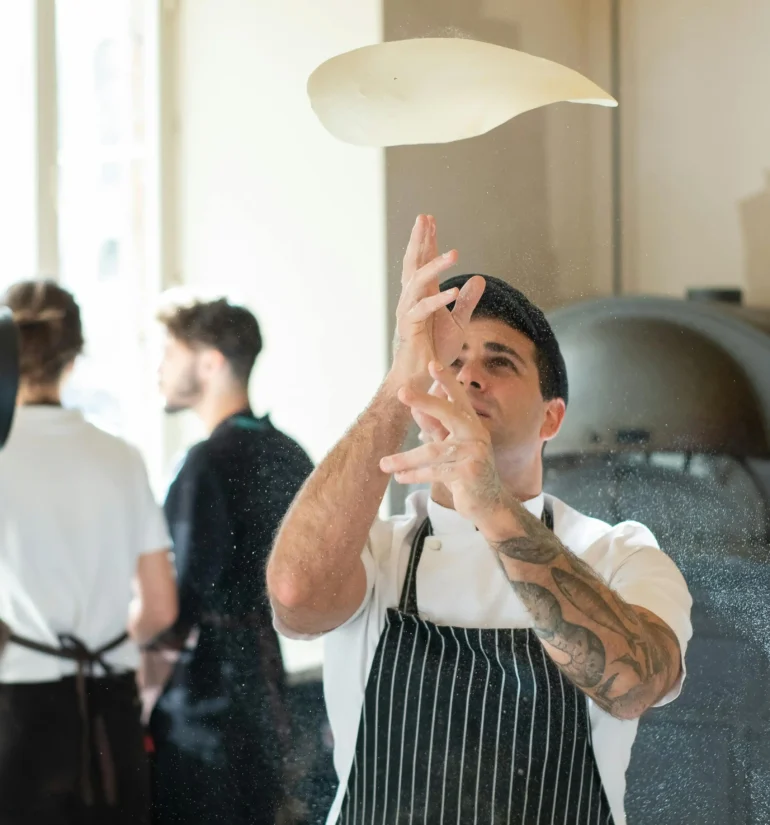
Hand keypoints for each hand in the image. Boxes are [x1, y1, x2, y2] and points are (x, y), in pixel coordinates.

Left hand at [380, 361, 509, 523]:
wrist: (488, 503)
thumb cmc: (465, 471)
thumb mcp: (448, 446)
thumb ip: (434, 428)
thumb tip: (415, 408)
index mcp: (472, 424)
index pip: (458, 398)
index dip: (446, 380)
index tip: (432, 363)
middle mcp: (476, 434)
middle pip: (448, 413)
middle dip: (425, 401)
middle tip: (402, 391)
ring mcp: (475, 453)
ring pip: (432, 451)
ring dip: (405, 459)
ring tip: (384, 464)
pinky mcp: (469, 473)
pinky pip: (434, 472)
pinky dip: (414, 475)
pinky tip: (399, 478)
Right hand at [390, 215, 484, 389]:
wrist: (421, 376)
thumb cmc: (435, 350)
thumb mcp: (458, 322)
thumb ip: (466, 300)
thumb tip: (479, 279)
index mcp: (421, 295)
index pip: (422, 262)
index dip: (426, 241)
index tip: (429, 220)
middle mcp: (411, 299)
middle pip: (413, 263)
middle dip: (418, 240)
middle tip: (424, 218)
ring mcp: (408, 312)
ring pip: (418, 282)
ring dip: (436, 267)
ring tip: (455, 253)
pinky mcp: (410, 328)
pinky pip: (423, 310)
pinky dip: (438, 300)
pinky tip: (453, 291)